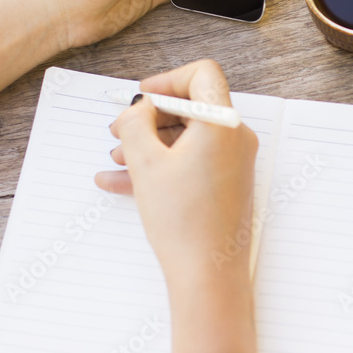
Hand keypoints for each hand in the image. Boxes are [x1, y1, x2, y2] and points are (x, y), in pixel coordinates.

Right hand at [95, 60, 258, 283]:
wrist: (208, 277)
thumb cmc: (183, 221)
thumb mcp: (146, 163)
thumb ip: (136, 123)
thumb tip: (140, 108)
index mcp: (223, 124)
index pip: (202, 75)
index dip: (167, 80)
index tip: (141, 97)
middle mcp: (236, 139)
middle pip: (191, 108)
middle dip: (150, 117)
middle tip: (119, 130)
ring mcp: (234, 163)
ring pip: (187, 138)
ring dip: (150, 143)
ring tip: (117, 159)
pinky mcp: (227, 185)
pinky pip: (191, 163)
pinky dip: (161, 166)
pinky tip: (121, 181)